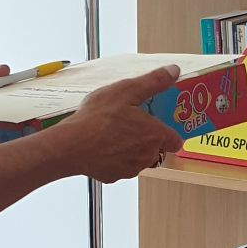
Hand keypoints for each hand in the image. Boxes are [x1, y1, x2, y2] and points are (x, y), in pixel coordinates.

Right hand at [64, 65, 183, 182]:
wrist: (70, 145)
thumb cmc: (98, 118)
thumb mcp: (127, 90)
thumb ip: (154, 81)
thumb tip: (173, 71)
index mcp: (155, 135)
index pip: (176, 141)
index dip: (168, 132)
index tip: (158, 124)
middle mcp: (147, 156)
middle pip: (156, 150)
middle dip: (147, 139)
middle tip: (131, 124)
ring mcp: (130, 169)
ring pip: (138, 159)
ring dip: (131, 149)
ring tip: (113, 132)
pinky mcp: (113, 177)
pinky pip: (120, 167)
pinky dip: (114, 158)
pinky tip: (101, 145)